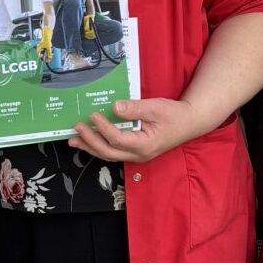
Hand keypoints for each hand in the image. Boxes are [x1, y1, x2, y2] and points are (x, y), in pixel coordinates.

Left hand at [66, 96, 200, 164]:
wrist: (189, 123)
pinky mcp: (135, 152)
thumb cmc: (174, 115)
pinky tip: (89, 141)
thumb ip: (135, 108)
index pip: (117, 139)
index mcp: (144, 145)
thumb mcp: (156, 107)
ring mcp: (136, 156)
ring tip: (73, 140)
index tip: (93, 115)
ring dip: (90, 147)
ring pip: (109, 155)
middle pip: (108, 152)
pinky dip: (99, 146)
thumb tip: (115, 106)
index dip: (103, 128)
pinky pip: (114, 152)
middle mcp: (138, 155)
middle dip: (90, 141)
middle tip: (76, 129)